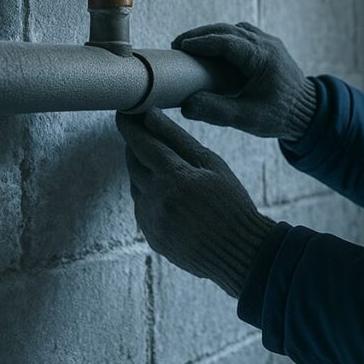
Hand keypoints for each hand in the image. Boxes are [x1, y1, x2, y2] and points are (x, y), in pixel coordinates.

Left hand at [116, 108, 274, 297]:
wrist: (240, 251)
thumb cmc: (233, 202)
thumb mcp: (213, 165)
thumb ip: (179, 140)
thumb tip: (151, 115)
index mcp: (173, 178)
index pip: (142, 143)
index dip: (131, 126)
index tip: (124, 112)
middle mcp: (154, 200)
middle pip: (133, 163)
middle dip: (136, 145)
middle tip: (142, 130)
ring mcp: (150, 221)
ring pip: (137, 186)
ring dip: (144, 170)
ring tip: (163, 162)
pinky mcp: (151, 237)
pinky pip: (143, 208)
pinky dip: (150, 195)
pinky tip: (170, 193)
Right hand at [172, 22, 316, 139]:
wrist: (308, 113)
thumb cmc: (280, 115)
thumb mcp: (247, 118)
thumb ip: (217, 112)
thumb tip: (186, 105)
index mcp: (264, 57)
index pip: (228, 42)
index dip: (202, 42)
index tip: (180, 47)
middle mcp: (267, 44)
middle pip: (228, 29)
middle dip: (200, 35)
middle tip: (177, 44)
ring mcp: (268, 43)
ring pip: (235, 29)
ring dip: (211, 34)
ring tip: (188, 45)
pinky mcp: (267, 48)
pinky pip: (242, 35)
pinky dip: (223, 39)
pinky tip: (210, 50)